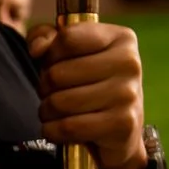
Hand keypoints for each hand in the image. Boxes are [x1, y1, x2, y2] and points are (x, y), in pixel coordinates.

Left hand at [26, 20, 147, 168]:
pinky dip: (53, 131)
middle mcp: (129, 63)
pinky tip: (60, 128)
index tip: (56, 63)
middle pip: (56, 74)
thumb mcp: (67, 52)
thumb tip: (38, 49)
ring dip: (47, 111)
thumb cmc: (88, 83)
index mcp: (120, 38)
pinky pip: (68, 127)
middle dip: (45, 87)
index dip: (50, 54)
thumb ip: (44, 37)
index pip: (67, 38)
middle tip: (57, 92)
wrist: (119, 129)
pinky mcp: (123, 124)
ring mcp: (128, 94)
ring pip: (59, 103)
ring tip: (58, 111)